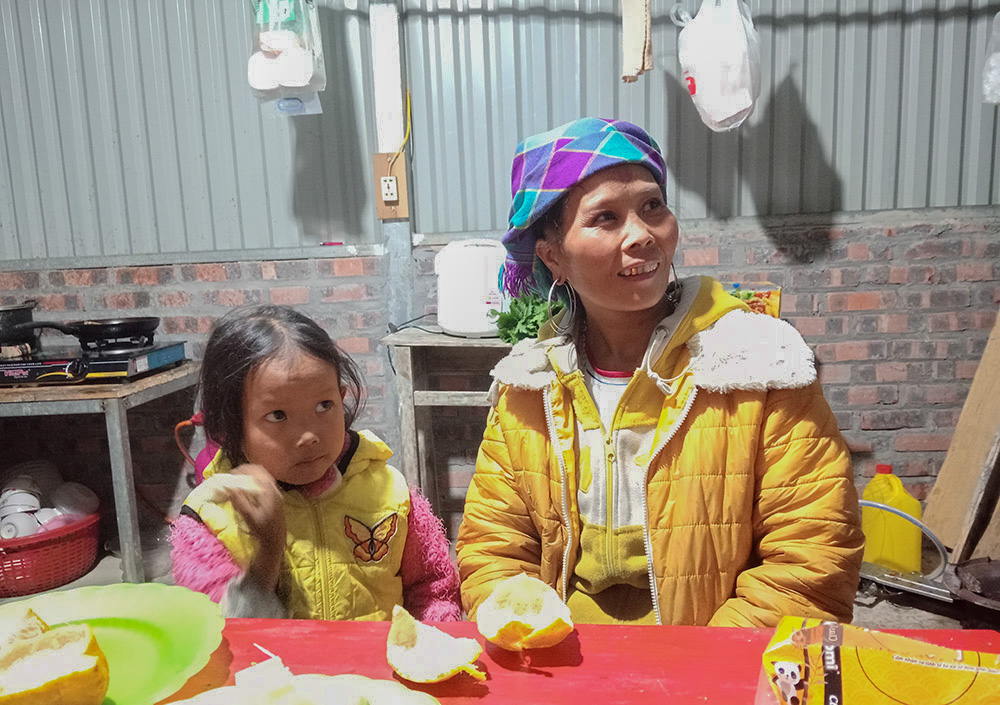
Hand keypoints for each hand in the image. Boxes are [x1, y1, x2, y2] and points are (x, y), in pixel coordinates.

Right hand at [229, 464, 285, 590]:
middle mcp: (275, 490)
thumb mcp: (248, 516)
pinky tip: (246, 492)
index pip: (257, 472)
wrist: (275, 542)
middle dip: (246, 472)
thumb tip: (227, 487)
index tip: (231, 474)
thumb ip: (238, 501)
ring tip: (238, 483)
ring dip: (250, 477)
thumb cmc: (262, 530)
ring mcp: (277, 494)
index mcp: (269, 491)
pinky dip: (254, 484)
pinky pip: (265, 485)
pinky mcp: (276, 499)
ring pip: (263, 478)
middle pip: (261, 472)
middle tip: (234, 477)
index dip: (243, 470)